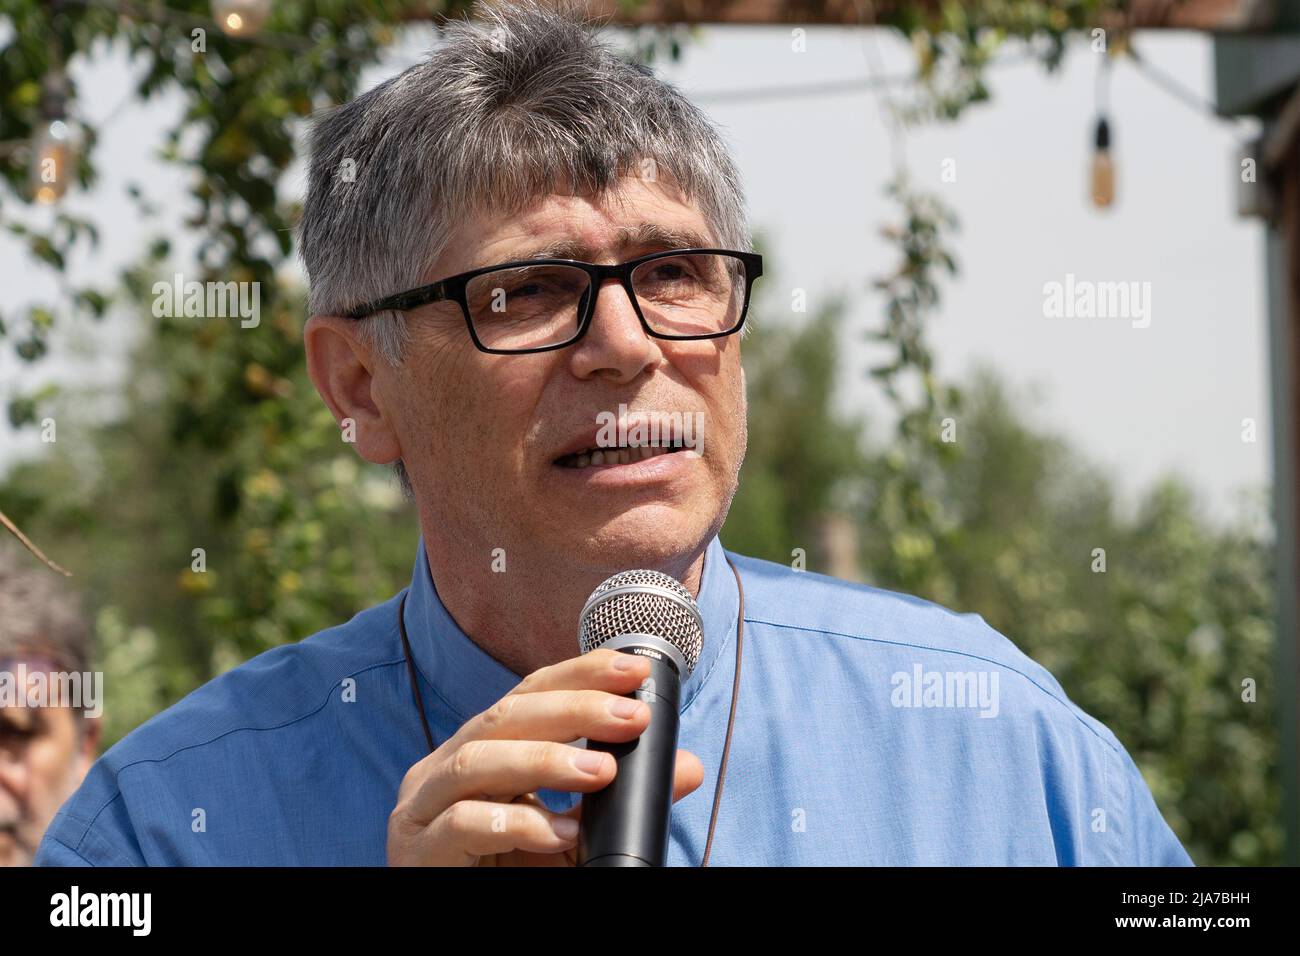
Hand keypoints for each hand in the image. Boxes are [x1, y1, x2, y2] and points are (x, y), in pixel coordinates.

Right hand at [387, 647, 704, 865]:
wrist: (462, 929)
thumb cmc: (514, 873)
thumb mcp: (576, 834)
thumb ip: (623, 800)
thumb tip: (688, 766)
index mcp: (482, 749)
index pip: (529, 693)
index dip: (580, 674)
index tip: (634, 671)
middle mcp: (445, 767)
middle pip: (506, 715)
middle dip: (574, 709)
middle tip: (632, 717)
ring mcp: (423, 808)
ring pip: (477, 760)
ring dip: (545, 759)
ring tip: (603, 772)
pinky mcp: (419, 850)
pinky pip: (462, 825)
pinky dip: (516, 824)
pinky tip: (558, 832)